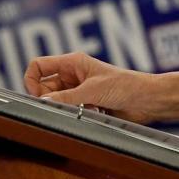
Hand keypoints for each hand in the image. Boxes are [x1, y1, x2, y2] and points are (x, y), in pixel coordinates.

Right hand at [23, 52, 153, 122]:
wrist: (146, 100)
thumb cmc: (125, 86)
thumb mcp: (92, 90)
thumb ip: (67, 97)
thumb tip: (44, 102)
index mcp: (72, 63)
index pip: (38, 66)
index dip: (31, 80)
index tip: (38, 97)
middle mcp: (72, 75)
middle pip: (44, 88)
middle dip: (52, 100)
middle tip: (66, 107)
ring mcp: (78, 90)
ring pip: (58, 102)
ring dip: (67, 108)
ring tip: (86, 109)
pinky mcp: (86, 104)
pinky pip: (70, 111)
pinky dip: (76, 115)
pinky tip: (94, 113)